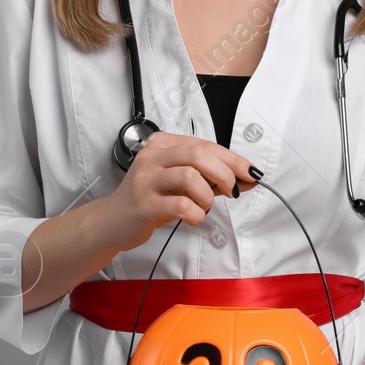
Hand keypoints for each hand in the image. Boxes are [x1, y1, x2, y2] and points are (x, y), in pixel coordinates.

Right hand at [103, 131, 257, 250]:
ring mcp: (145, 180)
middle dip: (224, 173)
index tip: (250, 173)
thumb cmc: (150, 198)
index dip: (232, 159)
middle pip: (197, 154)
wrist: (113, 220)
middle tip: (232, 191)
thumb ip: (210, 177)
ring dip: (207, 196)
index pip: (204, 144)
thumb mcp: (178, 181)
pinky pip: (180, 205)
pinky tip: (193, 218)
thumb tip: (246, 178)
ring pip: (190, 177)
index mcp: (162, 145)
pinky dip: (196, 214)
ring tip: (204, 206)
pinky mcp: (143, 205)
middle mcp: (151, 158)